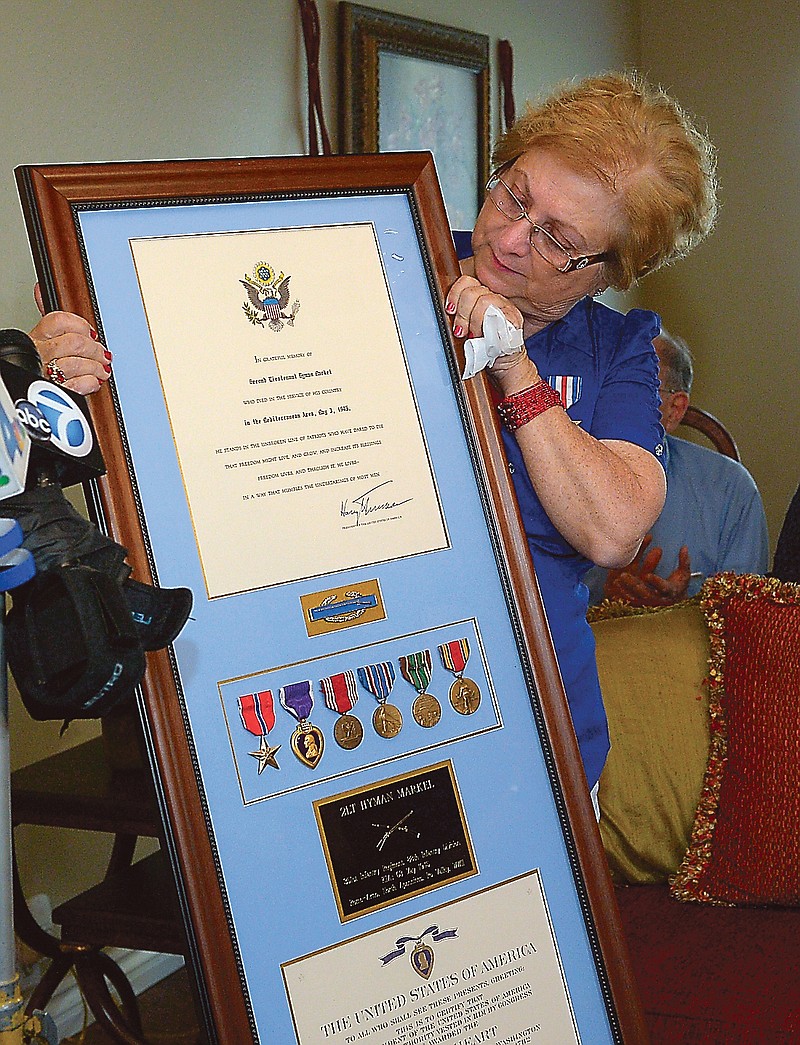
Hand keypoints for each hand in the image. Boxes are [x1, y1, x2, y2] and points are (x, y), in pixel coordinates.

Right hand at [28, 283, 111, 394]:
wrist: (28, 390)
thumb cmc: (39, 362)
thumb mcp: (41, 338)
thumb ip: (50, 319)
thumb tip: (40, 288)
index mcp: (37, 337)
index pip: (59, 321)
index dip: (80, 325)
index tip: (91, 333)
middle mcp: (41, 354)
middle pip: (74, 343)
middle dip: (94, 349)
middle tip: (103, 353)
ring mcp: (47, 373)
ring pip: (77, 364)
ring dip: (96, 367)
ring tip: (102, 369)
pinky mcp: (57, 392)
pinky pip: (77, 385)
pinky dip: (90, 383)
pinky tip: (93, 381)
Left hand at [446, 272, 535, 394]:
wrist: (504, 363)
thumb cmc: (484, 347)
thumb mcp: (466, 329)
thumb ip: (459, 316)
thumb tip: (445, 311)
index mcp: (481, 297)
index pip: (466, 281)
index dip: (455, 293)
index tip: (449, 310)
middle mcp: (494, 298)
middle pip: (472, 291)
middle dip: (462, 313)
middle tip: (461, 330)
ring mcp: (505, 307)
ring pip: (484, 301)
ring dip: (473, 321)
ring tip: (472, 335)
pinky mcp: (514, 317)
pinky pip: (498, 313)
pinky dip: (486, 325)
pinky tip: (483, 335)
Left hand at [602, 535, 691, 606]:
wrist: (675, 601)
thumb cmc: (679, 585)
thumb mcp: (684, 574)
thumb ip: (684, 561)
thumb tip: (685, 547)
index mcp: (669, 590)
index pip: (663, 587)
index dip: (656, 582)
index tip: (648, 575)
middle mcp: (658, 598)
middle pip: (645, 593)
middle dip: (634, 585)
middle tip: (624, 576)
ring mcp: (649, 602)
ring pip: (636, 597)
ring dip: (626, 589)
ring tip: (618, 579)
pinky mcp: (642, 604)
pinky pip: (631, 600)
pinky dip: (623, 594)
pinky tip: (616, 585)